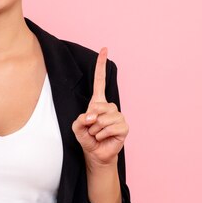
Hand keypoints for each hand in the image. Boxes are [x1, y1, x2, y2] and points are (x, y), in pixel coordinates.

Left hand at [71, 47, 128, 167]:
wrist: (95, 153)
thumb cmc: (87, 137)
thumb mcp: (77, 127)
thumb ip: (80, 119)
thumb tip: (93, 117)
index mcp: (98, 102)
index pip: (100, 81)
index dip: (101, 65)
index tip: (104, 49)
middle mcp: (110, 106)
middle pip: (97, 107)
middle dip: (90, 120)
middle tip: (90, 128)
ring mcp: (118, 116)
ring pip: (103, 119)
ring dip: (95, 130)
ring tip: (97, 134)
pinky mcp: (124, 127)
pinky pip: (109, 128)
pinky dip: (102, 135)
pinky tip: (104, 138)